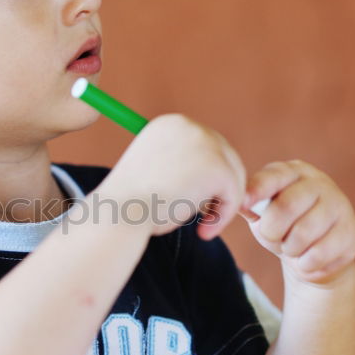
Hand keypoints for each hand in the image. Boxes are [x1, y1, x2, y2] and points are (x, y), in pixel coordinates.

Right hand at [103, 114, 245, 239]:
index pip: (206, 147)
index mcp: (170, 124)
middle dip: (219, 190)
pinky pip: (234, 195)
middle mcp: (188, 125)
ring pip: (233, 176)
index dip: (205, 178)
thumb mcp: (154, 173)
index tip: (191, 203)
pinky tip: (204, 231)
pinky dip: (223, 217)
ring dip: (222, 204)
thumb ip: (180, 166)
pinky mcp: (218, 167)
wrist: (120, 214)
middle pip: (225, 156)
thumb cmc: (130, 205)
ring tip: (203, 226)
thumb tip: (211, 178)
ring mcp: (205, 144)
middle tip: (204, 218)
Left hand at [242, 160, 354, 283]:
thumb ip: (249, 206)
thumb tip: (236, 203)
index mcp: (292, 172)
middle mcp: (319, 182)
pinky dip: (305, 263)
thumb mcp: (262, 213)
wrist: (314, 256)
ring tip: (292, 247)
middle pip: (286, 207)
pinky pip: (319, 254)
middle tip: (273, 237)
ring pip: (302, 234)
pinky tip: (308, 258)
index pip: (273, 177)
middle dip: (271, 231)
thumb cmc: (282, 227)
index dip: (257, 190)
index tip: (244, 203)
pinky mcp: (351, 231)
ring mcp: (339, 205)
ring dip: (289, 249)